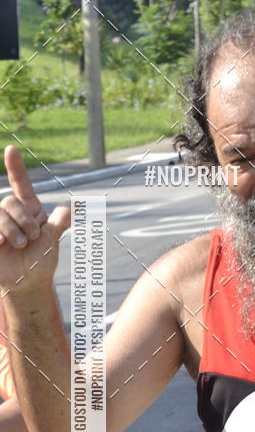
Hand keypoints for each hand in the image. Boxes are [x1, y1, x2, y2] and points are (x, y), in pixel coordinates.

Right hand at [0, 146, 70, 291]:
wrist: (27, 282)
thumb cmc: (41, 260)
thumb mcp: (53, 240)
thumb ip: (60, 222)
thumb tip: (72, 205)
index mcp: (29, 209)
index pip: (21, 184)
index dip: (16, 167)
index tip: (11, 149)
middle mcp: (11, 213)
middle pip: (11, 202)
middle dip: (24, 221)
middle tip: (32, 238)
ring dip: (12, 230)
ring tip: (20, 245)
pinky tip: (1, 245)